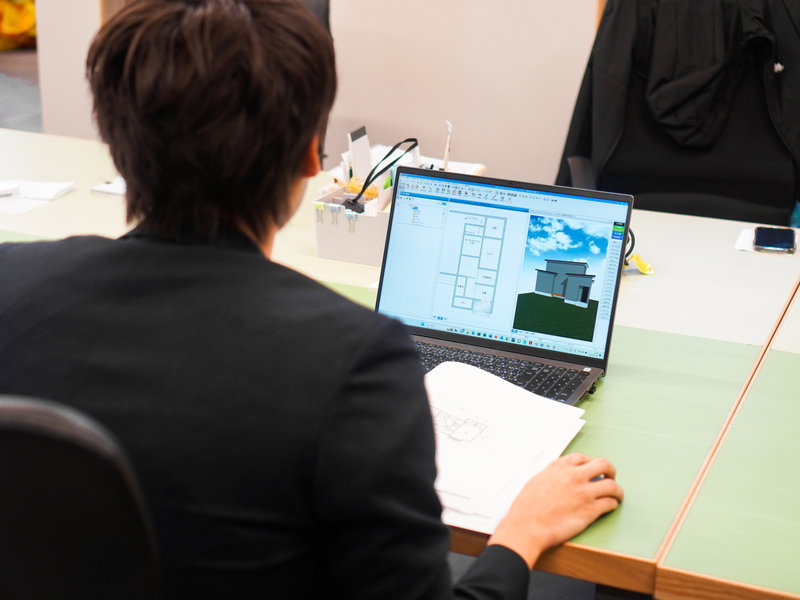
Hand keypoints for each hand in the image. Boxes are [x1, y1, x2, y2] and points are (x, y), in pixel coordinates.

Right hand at [487, 453, 623, 568]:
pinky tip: (610, 507)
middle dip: (610, 471)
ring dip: (617, 490)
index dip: (590, 463)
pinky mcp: (590, 510)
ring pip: (612, 485)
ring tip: (617, 495)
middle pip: (603, 465)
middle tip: (611, 477)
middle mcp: (574, 476)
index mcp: (559, 467)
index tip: (592, 470)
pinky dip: (613, 504)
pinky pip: (610, 503)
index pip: (582, 457)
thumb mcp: (537, 481)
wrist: (527, 525)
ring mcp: (584, 492)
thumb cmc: (527, 507)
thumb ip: (552, 475)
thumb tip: (558, 478)